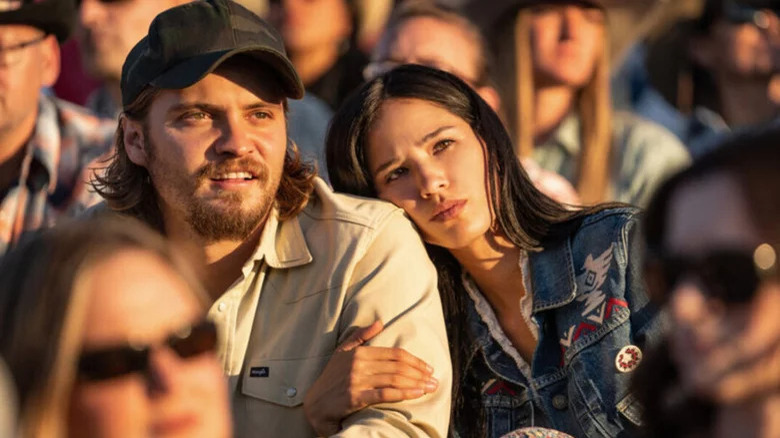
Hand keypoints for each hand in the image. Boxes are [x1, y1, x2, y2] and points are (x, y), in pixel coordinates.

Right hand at [303, 321, 437, 435]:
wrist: (314, 405)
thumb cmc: (330, 379)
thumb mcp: (342, 352)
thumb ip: (360, 336)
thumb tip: (379, 322)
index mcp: (359, 352)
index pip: (394, 353)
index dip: (414, 360)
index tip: (428, 367)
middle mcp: (358, 364)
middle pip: (398, 366)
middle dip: (419, 373)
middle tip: (434, 379)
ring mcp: (356, 380)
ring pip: (394, 378)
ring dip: (416, 383)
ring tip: (430, 388)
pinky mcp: (355, 397)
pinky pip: (385, 393)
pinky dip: (404, 393)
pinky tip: (416, 394)